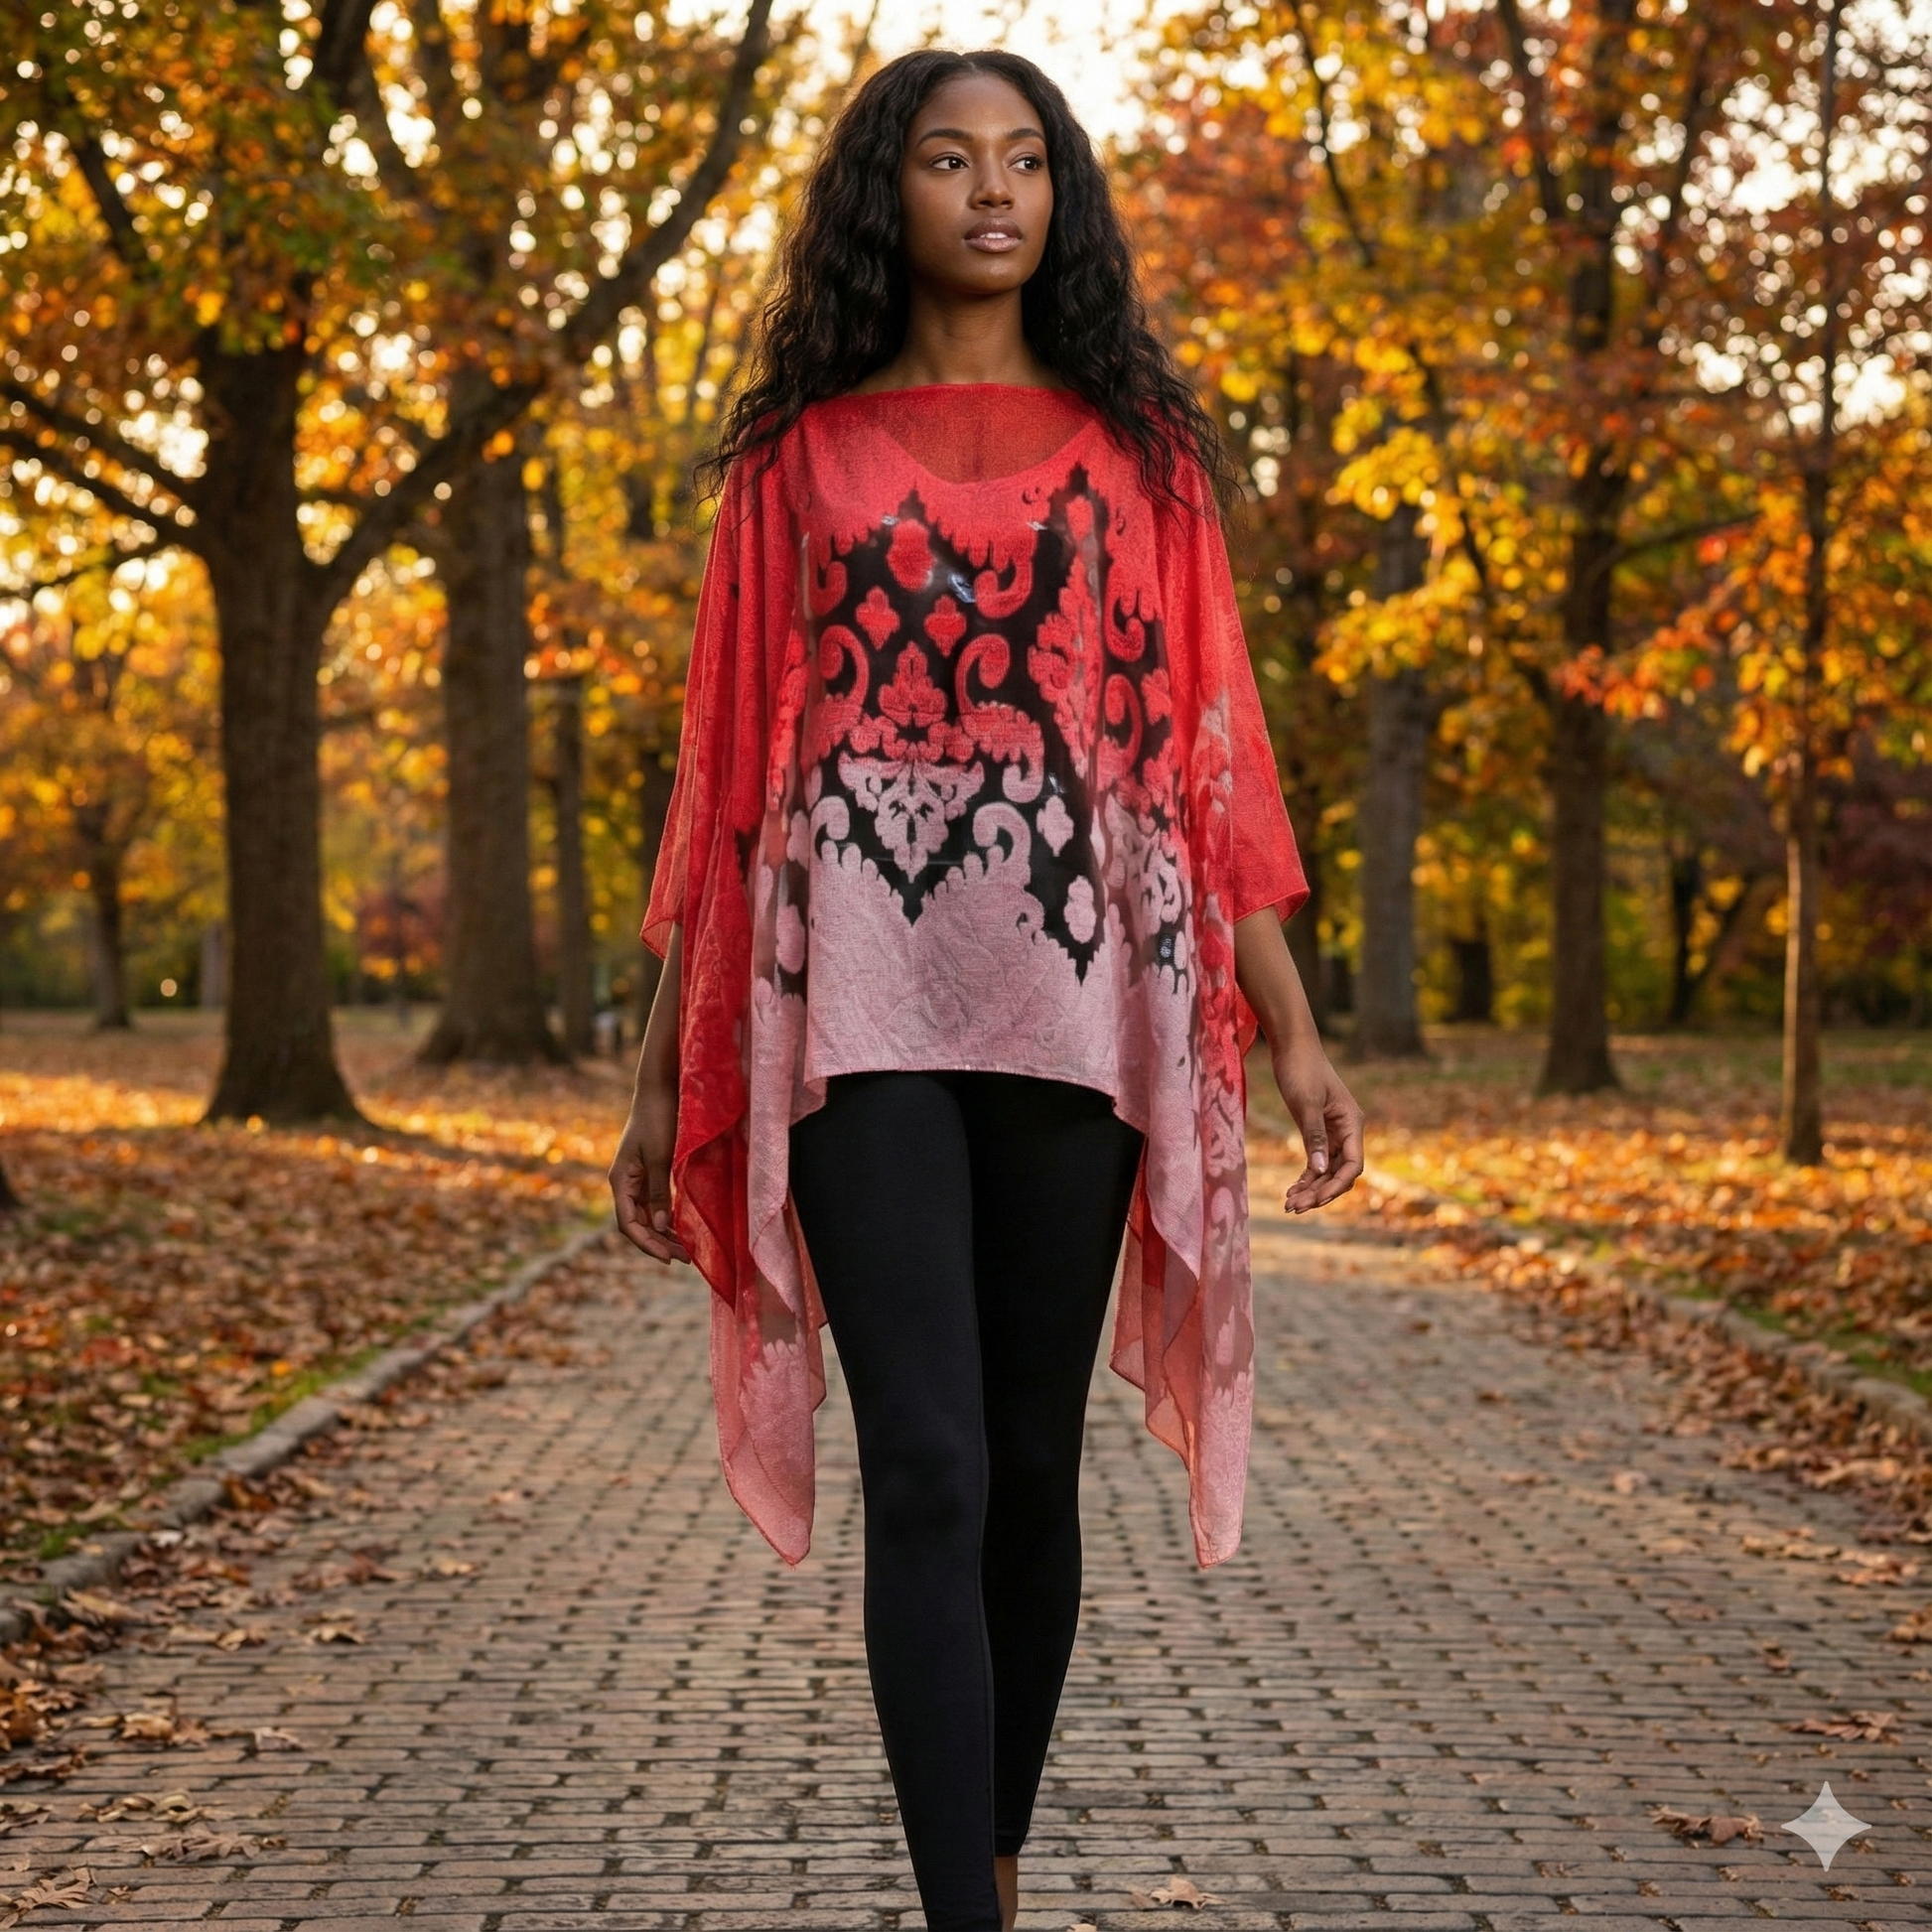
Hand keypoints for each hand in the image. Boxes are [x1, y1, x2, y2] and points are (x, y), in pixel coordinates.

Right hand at [608, 1072, 688, 1263]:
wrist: (659, 1091)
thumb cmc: (657, 1120)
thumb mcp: (660, 1157)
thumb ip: (659, 1192)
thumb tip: (662, 1226)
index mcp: (621, 1181)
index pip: (629, 1223)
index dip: (647, 1243)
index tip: (667, 1258)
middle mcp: (625, 1184)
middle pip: (638, 1223)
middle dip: (659, 1243)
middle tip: (684, 1258)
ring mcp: (637, 1180)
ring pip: (648, 1216)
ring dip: (665, 1233)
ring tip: (686, 1250)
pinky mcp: (650, 1174)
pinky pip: (655, 1204)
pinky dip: (668, 1218)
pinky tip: (683, 1229)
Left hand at [1269, 1037, 1363, 1212]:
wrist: (1292, 1047)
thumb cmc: (1302, 1070)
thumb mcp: (1306, 1104)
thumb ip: (1314, 1136)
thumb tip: (1319, 1171)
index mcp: (1352, 1124)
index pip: (1352, 1165)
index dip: (1337, 1185)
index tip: (1317, 1200)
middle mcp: (1346, 1131)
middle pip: (1338, 1173)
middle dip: (1319, 1192)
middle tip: (1294, 1208)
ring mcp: (1332, 1132)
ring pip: (1325, 1170)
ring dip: (1310, 1189)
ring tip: (1289, 1205)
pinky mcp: (1316, 1131)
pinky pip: (1315, 1161)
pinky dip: (1305, 1177)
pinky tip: (1291, 1191)